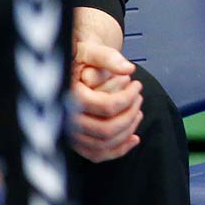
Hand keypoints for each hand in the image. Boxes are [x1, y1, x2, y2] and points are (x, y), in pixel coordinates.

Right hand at [70, 11, 142, 162]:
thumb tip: (128, 69)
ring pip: (104, 145)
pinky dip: (118, 150)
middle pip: (107, 129)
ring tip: (137, 112)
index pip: (107, 106)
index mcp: (69, 97)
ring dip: (128, 131)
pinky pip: (97, 155)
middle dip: (130, 114)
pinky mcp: (74, 143)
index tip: (137, 85)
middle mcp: (65, 120)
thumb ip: (109, 56)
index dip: (129, 97)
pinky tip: (134, 138)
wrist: (67, 67)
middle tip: (139, 98)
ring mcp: (69, 135)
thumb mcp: (91, 49)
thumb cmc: (80, 58)